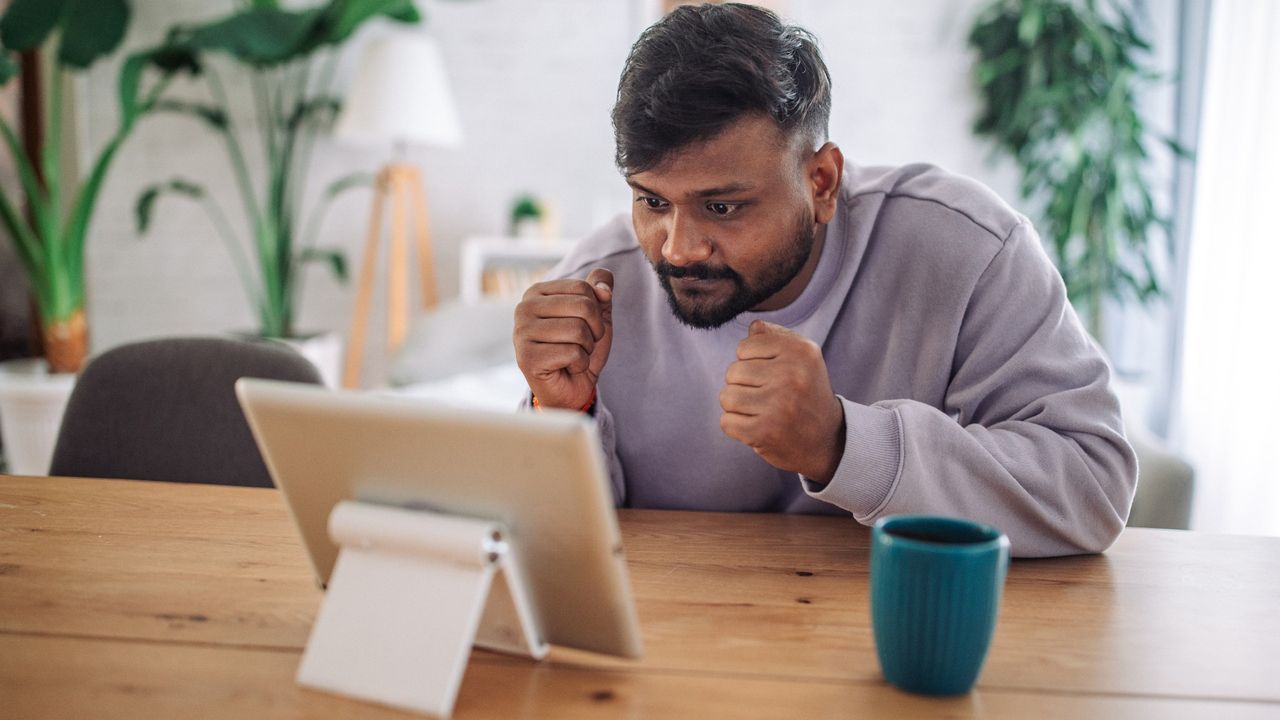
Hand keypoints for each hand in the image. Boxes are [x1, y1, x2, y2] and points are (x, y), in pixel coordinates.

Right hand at [513, 268, 613, 409]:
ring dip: (586, 348)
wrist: (572, 388)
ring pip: (579, 330)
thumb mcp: (598, 315)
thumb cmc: (581, 348)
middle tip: (582, 344)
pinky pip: (572, 353)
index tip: (585, 326)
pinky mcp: (527, 358)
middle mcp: (524, 308)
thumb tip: (604, 287)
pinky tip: (566, 368)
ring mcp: (521, 333)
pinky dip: (580, 364)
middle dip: (594, 330)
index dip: (596, 310)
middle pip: (583, 306)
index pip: (582, 287)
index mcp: (537, 293)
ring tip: (573, 356)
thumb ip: (601, 291)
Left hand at [719, 320, 845, 482]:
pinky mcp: (764, 432)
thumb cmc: (807, 393)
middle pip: (733, 371)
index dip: (751, 361)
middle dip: (743, 385)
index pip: (745, 346)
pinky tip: (757, 427)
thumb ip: (776, 338)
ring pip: (727, 397)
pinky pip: (726, 422)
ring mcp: (778, 405)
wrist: (827, 440)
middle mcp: (791, 375)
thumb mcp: (802, 358)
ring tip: (760, 410)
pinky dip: (736, 426)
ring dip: (737, 406)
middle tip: (767, 397)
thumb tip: (753, 327)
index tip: (771, 374)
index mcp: (801, 351)